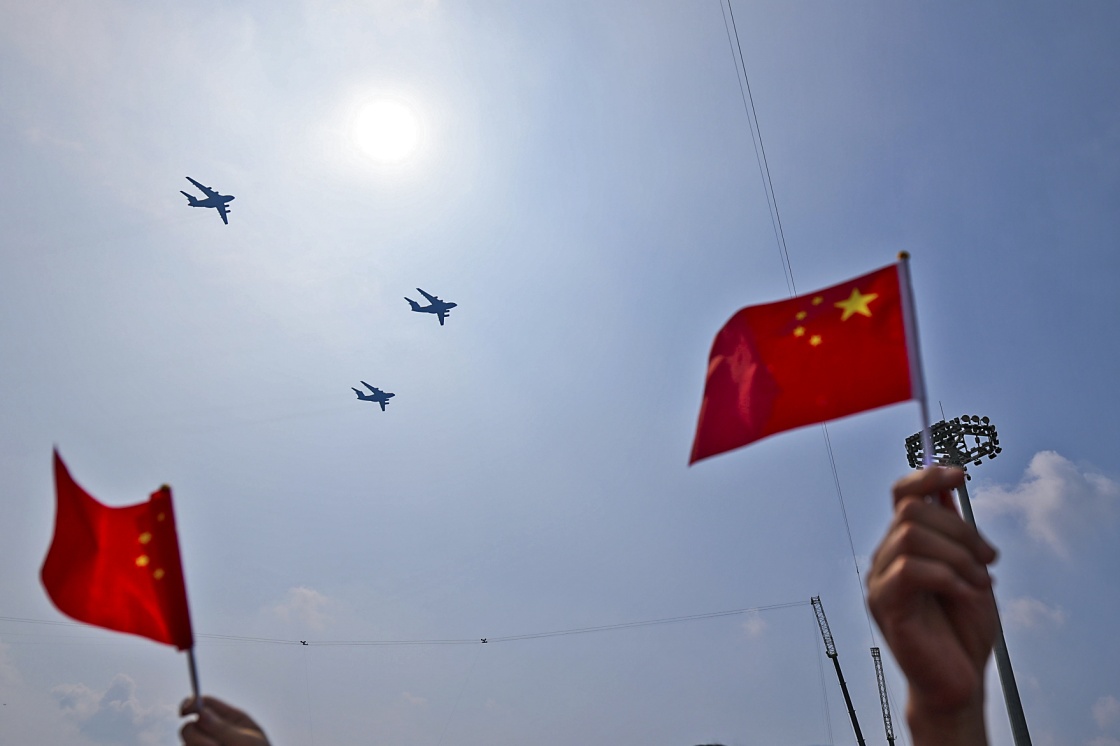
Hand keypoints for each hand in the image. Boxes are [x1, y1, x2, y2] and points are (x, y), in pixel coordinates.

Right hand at [180, 696, 270, 745]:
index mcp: (231, 719)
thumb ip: (222, 728)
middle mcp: (215, 732)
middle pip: (190, 727)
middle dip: (196, 737)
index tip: (183, 712)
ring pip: (188, 743)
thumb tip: (200, 712)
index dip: (191, 703)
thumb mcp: (245, 743)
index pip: (206, 703)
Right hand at [867, 467, 997, 745]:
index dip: (926, 477)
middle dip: (961, 529)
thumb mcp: (968, 572)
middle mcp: (884, 558)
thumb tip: (946, 492)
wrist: (958, 682)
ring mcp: (880, 581)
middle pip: (912, 511)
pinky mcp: (884, 604)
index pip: (901, 495)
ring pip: (911, 536)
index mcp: (903, 547)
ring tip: (980, 582)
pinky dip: (947, 576)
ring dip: (957, 555)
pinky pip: (910, 570)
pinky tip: (966, 594)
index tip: (959, 475)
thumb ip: (953, 536)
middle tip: (991, 558)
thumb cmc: (963, 631)